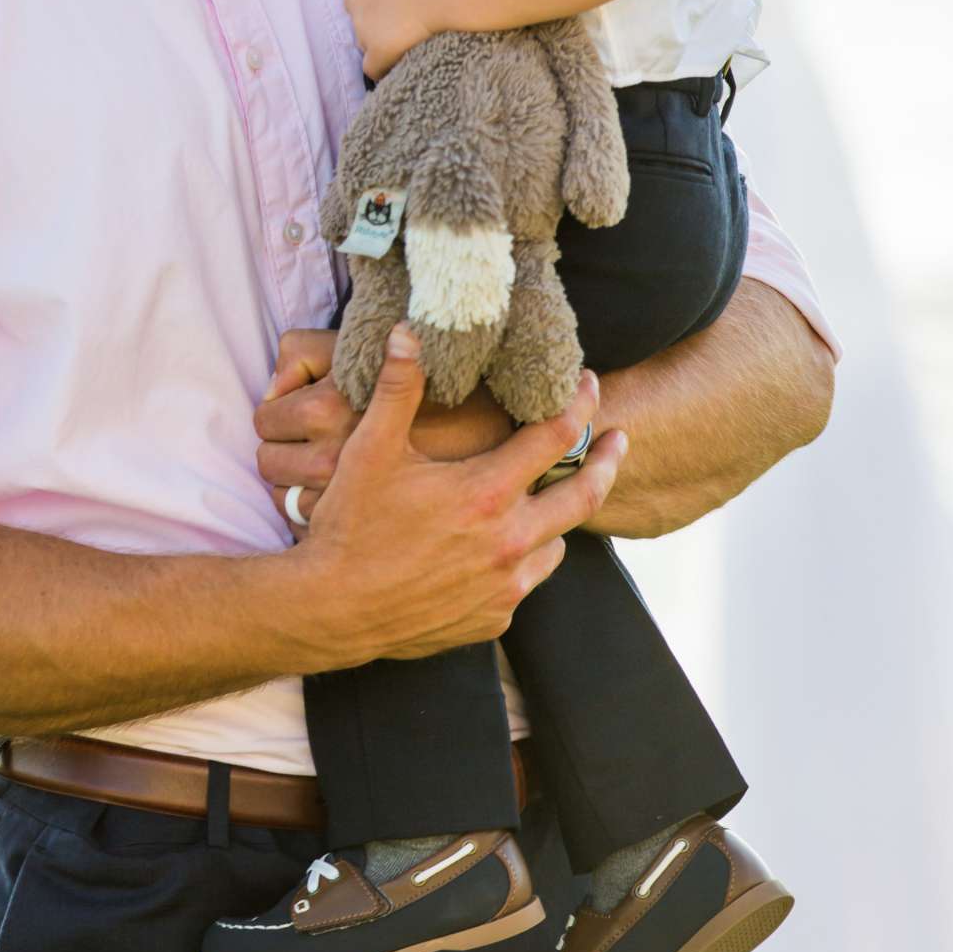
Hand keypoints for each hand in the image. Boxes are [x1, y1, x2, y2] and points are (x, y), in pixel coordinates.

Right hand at [288, 328, 625, 664]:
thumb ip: (396, 390)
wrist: (332, 610)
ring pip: (557, 544)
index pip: (556, 437)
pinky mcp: (494, 619)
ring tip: (546, 499)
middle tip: (619, 439)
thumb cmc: (350, 526)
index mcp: (486, 494)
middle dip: (607, 461)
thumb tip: (408, 332)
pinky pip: (524, 582)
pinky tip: (496, 550)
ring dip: (556, 518)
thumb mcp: (370, 451)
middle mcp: (509, 542)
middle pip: (585, 495)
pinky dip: (520, 561)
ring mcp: (505, 586)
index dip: (580, 404)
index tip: (589, 384)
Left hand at [342, 0, 436, 82]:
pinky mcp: (376, 48)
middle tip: (400, 26)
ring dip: (380, 43)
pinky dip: (382, 67)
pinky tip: (396, 64)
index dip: (375, 7)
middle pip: (359, 21)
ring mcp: (363, 27)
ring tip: (404, 42)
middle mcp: (354, 0)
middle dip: (375, 25)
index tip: (392, 11)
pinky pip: (372, 67)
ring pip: (364, 43)